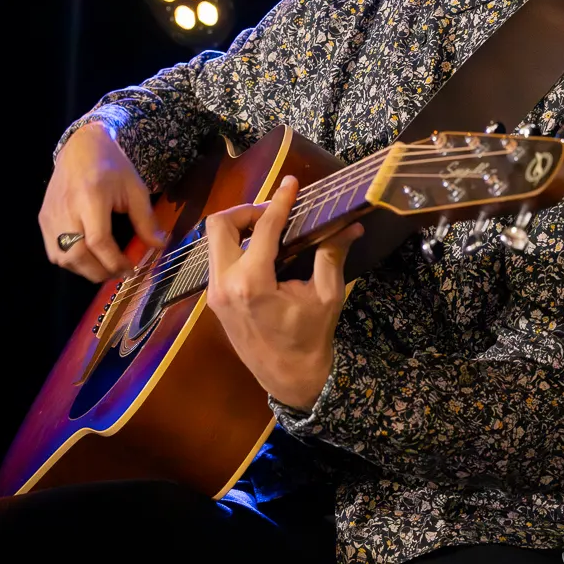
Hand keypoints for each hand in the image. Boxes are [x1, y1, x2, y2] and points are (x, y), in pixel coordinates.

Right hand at [39, 122, 164, 282]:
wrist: (81, 147)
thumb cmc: (112, 166)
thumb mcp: (135, 189)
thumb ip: (145, 219)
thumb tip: (159, 246)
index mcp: (91, 197)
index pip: (99, 241)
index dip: (115, 261)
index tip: (131, 268)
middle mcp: (66, 209)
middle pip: (77, 256)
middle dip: (100, 272)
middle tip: (119, 272)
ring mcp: (51, 216)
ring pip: (62, 258)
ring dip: (85, 270)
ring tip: (105, 266)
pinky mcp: (43, 219)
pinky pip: (53, 251)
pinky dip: (71, 261)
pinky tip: (89, 257)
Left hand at [206, 174, 363, 410]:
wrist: (290, 380)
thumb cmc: (311, 339)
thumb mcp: (327, 296)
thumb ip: (332, 255)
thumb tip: (350, 224)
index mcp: (252, 283)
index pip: (264, 227)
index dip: (280, 200)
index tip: (291, 182)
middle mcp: (225, 285)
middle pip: (219, 225)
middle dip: (246, 210)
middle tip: (274, 212)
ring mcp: (214, 294)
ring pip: (213, 241)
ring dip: (239, 227)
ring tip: (269, 229)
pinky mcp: (214, 301)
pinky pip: (217, 260)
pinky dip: (236, 246)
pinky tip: (261, 251)